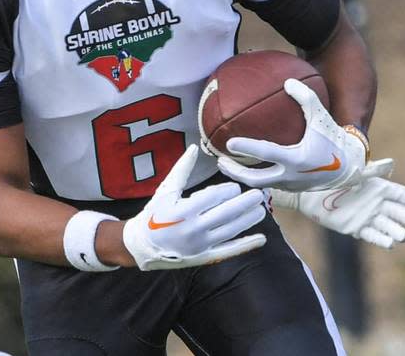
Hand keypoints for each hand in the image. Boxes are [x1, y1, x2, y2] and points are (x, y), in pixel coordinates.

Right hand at [122, 145, 266, 269]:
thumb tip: (194, 148)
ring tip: (261, 210)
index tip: (235, 187)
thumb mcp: (166, 190)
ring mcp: (200, 245)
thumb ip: (182, 169)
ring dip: (248, 220)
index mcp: (182, 210)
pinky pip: (228, 251)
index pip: (212, 198)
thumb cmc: (154, 213)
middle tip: (259, 195)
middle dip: (244, 203)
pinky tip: (261, 239)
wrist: (143, 245)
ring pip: (230, 231)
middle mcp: (193, 229)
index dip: (227, 191)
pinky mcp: (204, 257)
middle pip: (226, 214)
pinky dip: (246, 245)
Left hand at [216, 79, 368, 190]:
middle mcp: (291, 176)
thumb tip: (288, 81)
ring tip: (225, 165)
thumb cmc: (332, 137)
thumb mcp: (321, 116)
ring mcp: (290, 185)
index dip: (247, 148)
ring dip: (241, 176)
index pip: (267, 154)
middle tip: (219, 160)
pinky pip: (268, 183)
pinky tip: (244, 166)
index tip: (230, 143)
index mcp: (297, 158)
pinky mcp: (290, 189)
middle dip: (235, 172)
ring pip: (260, 184)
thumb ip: (306, 98)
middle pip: (255, 179)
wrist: (349, 165)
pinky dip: (254, 176)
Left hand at [270, 159, 404, 248]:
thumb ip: (373, 171)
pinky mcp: (356, 228)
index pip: (403, 195)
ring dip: (396, 231)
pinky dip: (381, 239)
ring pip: (388, 226)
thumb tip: (391, 163)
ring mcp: (367, 217)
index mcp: (379, 188)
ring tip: (403, 235)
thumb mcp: (355, 173)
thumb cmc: (334, 178)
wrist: (310, 192)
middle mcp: (376, 203)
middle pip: (399, 212)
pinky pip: (372, 235)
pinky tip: (390, 243)